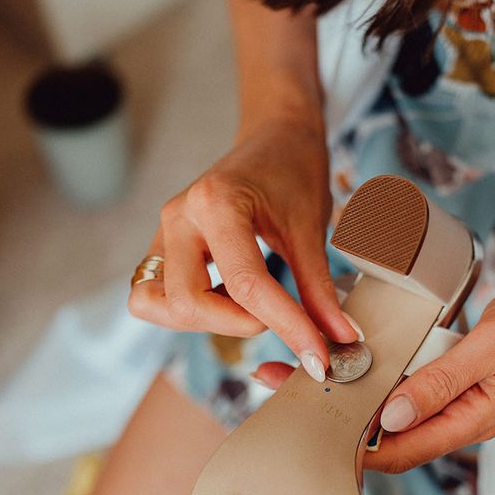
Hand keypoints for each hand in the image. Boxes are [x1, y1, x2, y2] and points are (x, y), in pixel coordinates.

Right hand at [128, 117, 358, 378]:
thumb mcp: (310, 228)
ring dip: (207, 322)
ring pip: (160, 305)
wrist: (274, 135)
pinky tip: (228, 299)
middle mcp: (179, 217)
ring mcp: (164, 232)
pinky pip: (156, 297)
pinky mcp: (163, 246)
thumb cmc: (294, 170)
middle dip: (238, 325)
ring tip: (250, 305)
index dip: (287, 328)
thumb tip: (339, 338)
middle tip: (279, 316)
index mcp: (216, 203)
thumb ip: (319, 289)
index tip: (317, 359)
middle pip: (188, 302)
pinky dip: (190, 311)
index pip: (247, 285)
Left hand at [251, 269, 494, 470]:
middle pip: (390, 429)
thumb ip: (445, 381)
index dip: (350, 441)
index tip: (306, 417)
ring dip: (359, 388)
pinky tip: (362, 354)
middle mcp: (464, 412)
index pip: (400, 449)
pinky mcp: (464, 370)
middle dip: (340, 410)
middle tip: (290, 379)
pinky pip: (416, 379)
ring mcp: (464, 391)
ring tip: (314, 365)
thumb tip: (391, 417)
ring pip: (400, 404)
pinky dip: (386, 370)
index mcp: (475, 417)